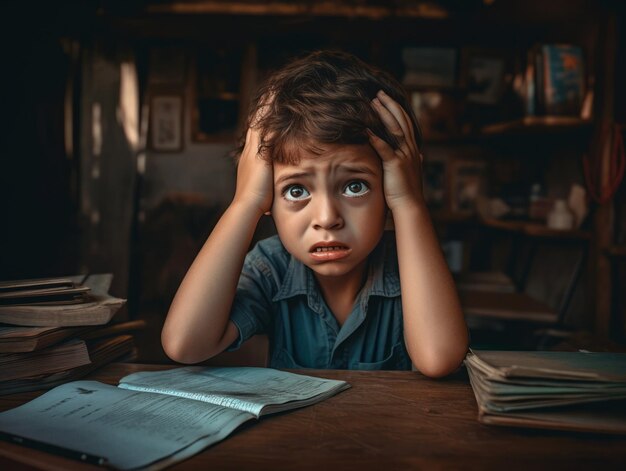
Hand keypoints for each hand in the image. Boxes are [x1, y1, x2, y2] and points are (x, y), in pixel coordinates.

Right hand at [232, 101, 273, 215]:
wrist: (246, 207)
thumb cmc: (256, 206)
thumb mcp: (262, 193)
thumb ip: (266, 190)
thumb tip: (268, 205)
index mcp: (250, 161)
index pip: (256, 138)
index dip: (261, 124)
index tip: (268, 113)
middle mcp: (249, 152)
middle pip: (255, 124)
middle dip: (263, 109)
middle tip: (271, 92)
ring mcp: (253, 150)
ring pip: (259, 121)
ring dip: (267, 106)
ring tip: (275, 90)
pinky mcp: (260, 151)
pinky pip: (266, 126)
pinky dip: (271, 114)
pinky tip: (279, 102)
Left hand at [367, 90, 424, 211]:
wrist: (410, 206)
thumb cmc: (408, 191)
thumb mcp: (412, 172)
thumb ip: (414, 161)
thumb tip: (421, 155)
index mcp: (413, 150)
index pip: (406, 124)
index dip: (397, 110)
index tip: (387, 99)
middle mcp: (410, 149)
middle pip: (401, 121)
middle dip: (390, 105)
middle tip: (379, 94)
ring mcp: (404, 156)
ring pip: (395, 130)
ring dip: (384, 115)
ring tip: (373, 103)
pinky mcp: (396, 165)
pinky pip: (385, 149)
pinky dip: (376, 138)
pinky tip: (367, 130)